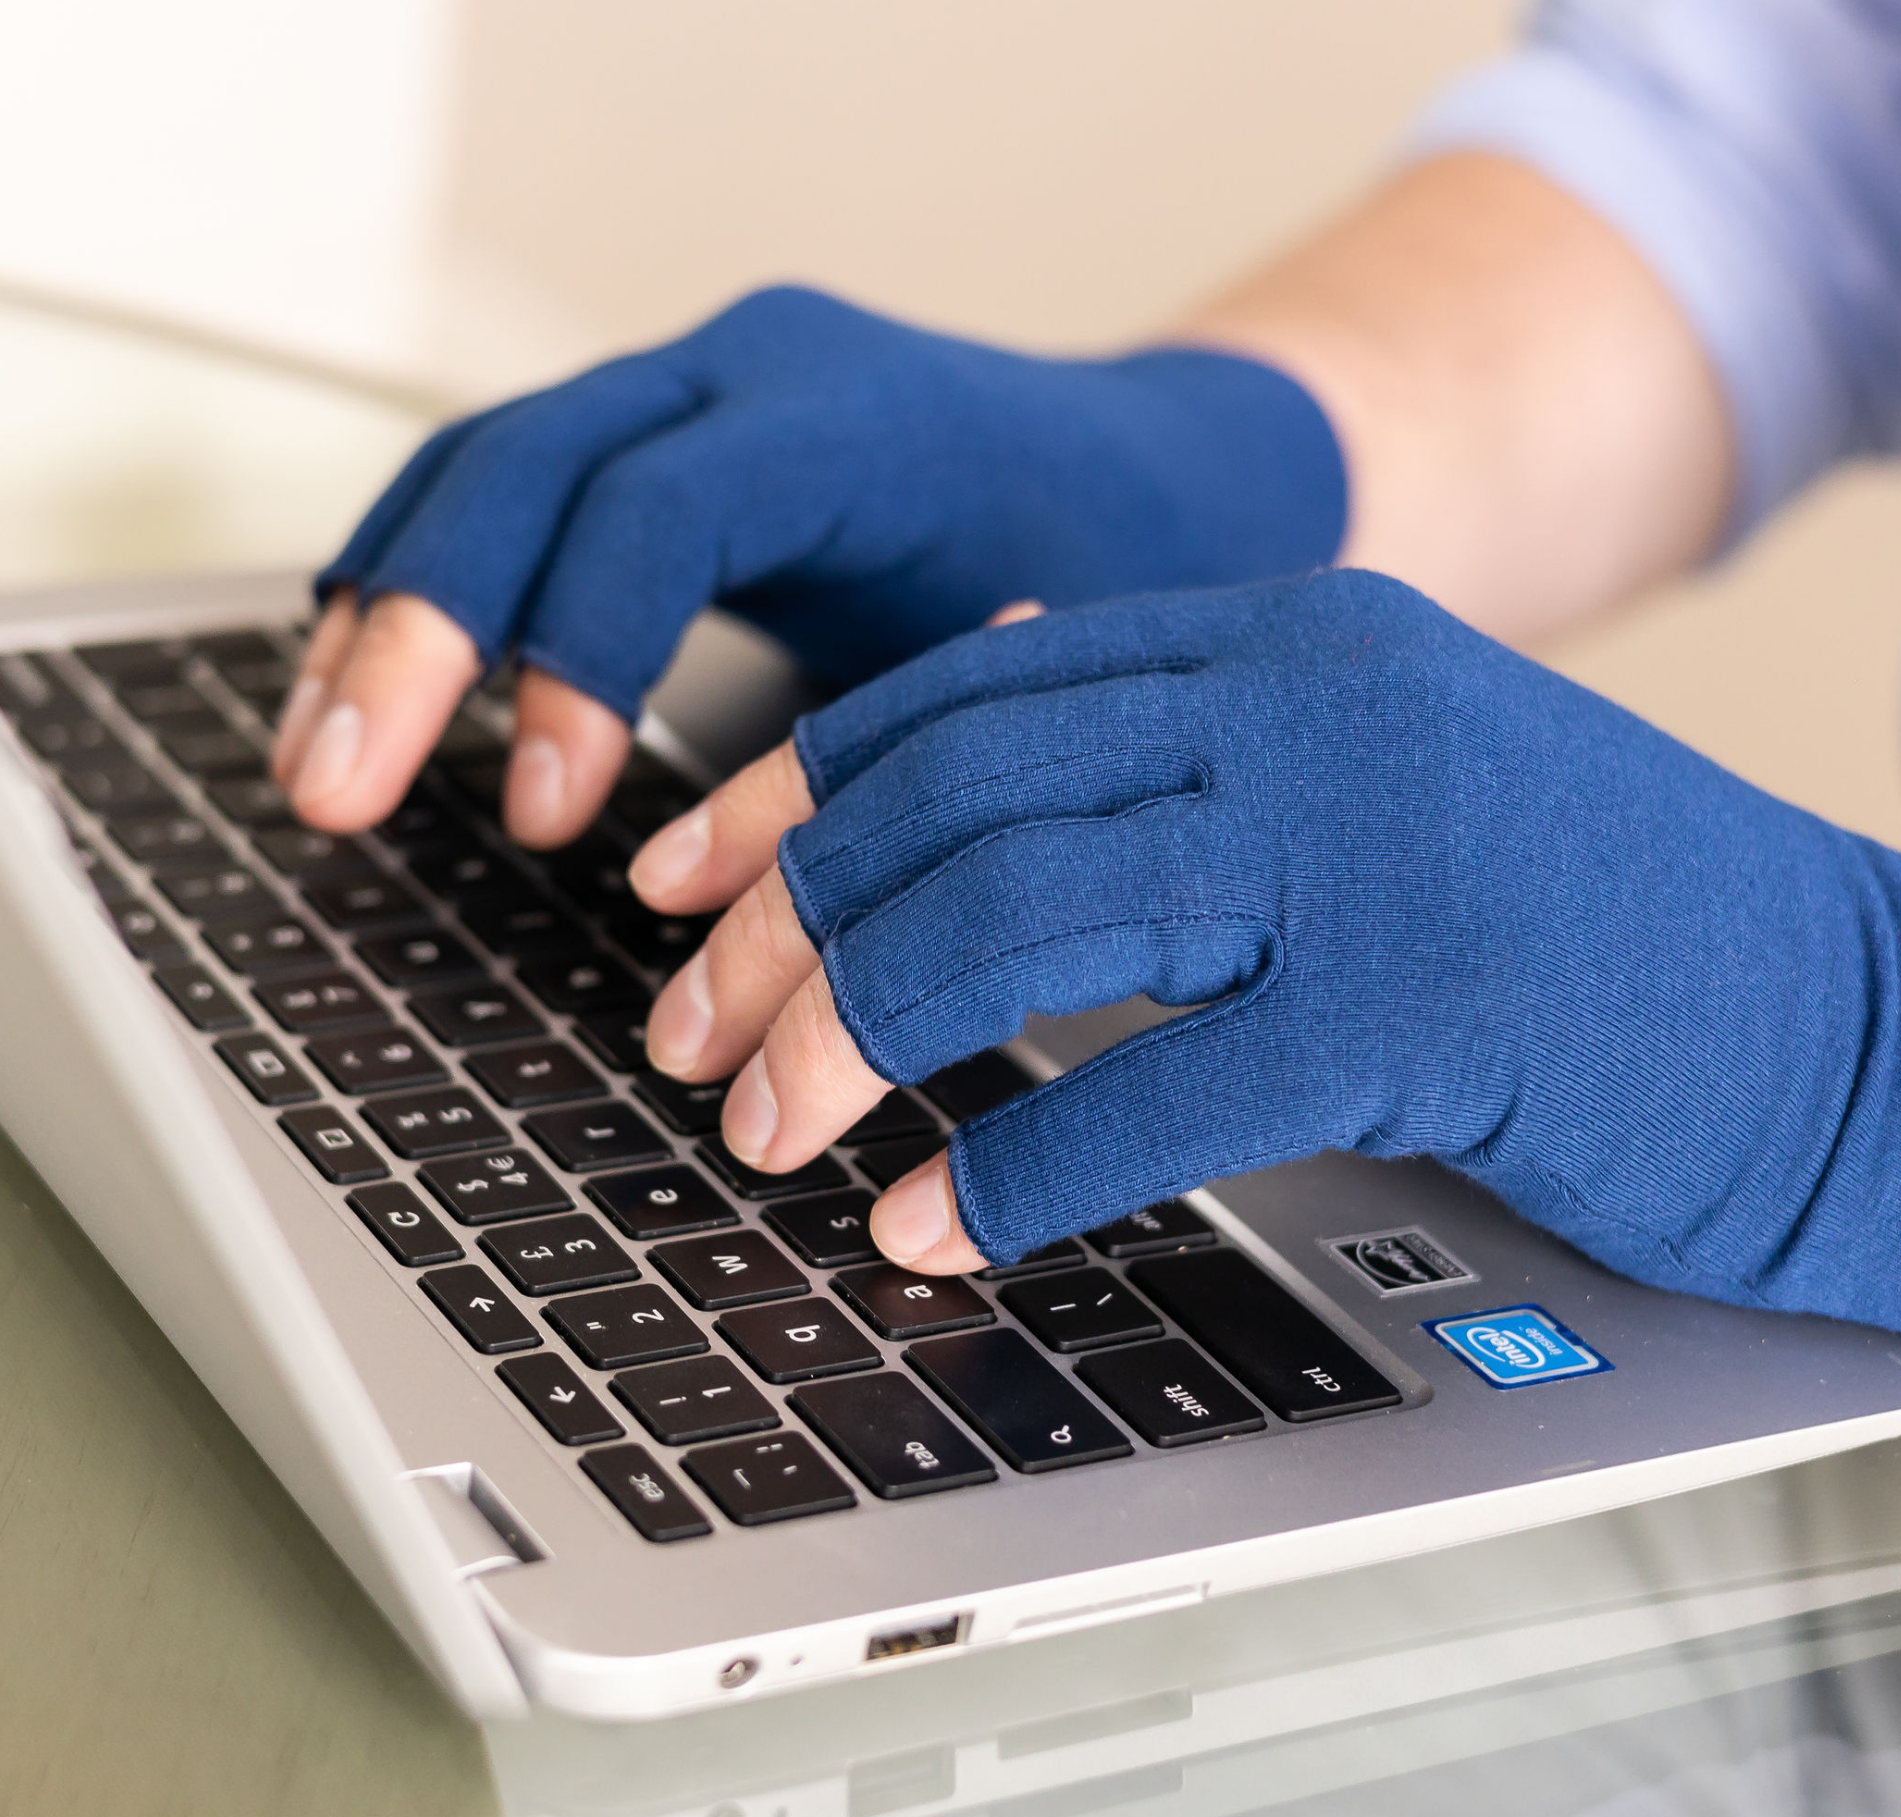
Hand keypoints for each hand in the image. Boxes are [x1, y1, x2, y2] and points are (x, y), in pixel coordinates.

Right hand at [278, 285, 1345, 844]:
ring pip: (482, 469)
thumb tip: (760, 918)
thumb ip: (901, 755)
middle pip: (522, 469)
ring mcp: (688, 389)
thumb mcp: (1035, 668)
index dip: (575, 657)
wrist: (1137, 468)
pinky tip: (365, 686)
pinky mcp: (656, 437)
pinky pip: (504, 491)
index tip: (545, 814)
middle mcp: (745, 372)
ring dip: (384, 616)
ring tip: (320, 768)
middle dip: (414, 637)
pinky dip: (427, 588)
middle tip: (335, 798)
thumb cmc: (1103, 578)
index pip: (655, 514)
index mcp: (848, 419)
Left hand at [636, 568, 1900, 1361]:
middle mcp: (1311, 705)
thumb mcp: (1378, 782)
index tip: (680, 877)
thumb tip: (980, 730)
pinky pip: (1159, 1085)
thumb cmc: (1593, 923)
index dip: (796, 787)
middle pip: (964, 794)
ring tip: (759, 1128)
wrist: (1848, 1018)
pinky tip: (927, 1231)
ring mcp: (1370, 845)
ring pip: (1025, 912)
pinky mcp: (1427, 1008)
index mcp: (1285, 641)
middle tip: (681, 1030)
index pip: (970, 692)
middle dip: (784, 921)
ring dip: (854, 1032)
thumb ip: (1190, 752)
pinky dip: (1018, 1169)